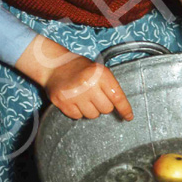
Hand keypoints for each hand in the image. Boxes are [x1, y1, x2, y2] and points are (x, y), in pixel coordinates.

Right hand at [15, 35, 133, 119]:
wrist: (53, 64)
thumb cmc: (78, 67)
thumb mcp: (98, 70)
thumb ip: (108, 85)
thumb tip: (119, 106)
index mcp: (100, 74)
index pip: (117, 97)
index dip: (124, 109)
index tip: (128, 117)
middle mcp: (89, 84)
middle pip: (106, 109)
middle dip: (103, 105)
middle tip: (95, 96)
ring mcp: (75, 94)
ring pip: (92, 115)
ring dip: (90, 109)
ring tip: (83, 97)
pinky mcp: (63, 102)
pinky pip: (78, 116)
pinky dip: (77, 111)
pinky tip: (74, 100)